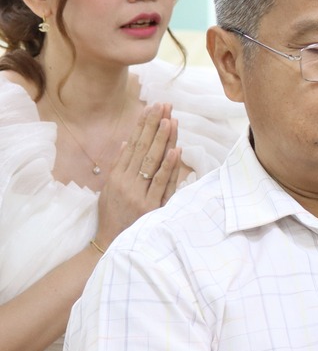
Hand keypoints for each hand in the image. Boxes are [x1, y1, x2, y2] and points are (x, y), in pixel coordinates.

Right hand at [93, 103, 185, 244]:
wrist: (111, 244)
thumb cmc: (113, 216)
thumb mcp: (110, 189)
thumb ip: (120, 166)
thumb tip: (128, 142)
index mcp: (117, 176)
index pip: (132, 144)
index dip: (142, 126)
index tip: (152, 108)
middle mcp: (126, 182)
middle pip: (143, 148)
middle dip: (154, 126)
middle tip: (164, 106)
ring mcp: (139, 194)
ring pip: (153, 162)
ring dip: (162, 140)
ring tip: (170, 120)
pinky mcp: (151, 206)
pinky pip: (162, 183)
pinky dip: (169, 167)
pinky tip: (175, 150)